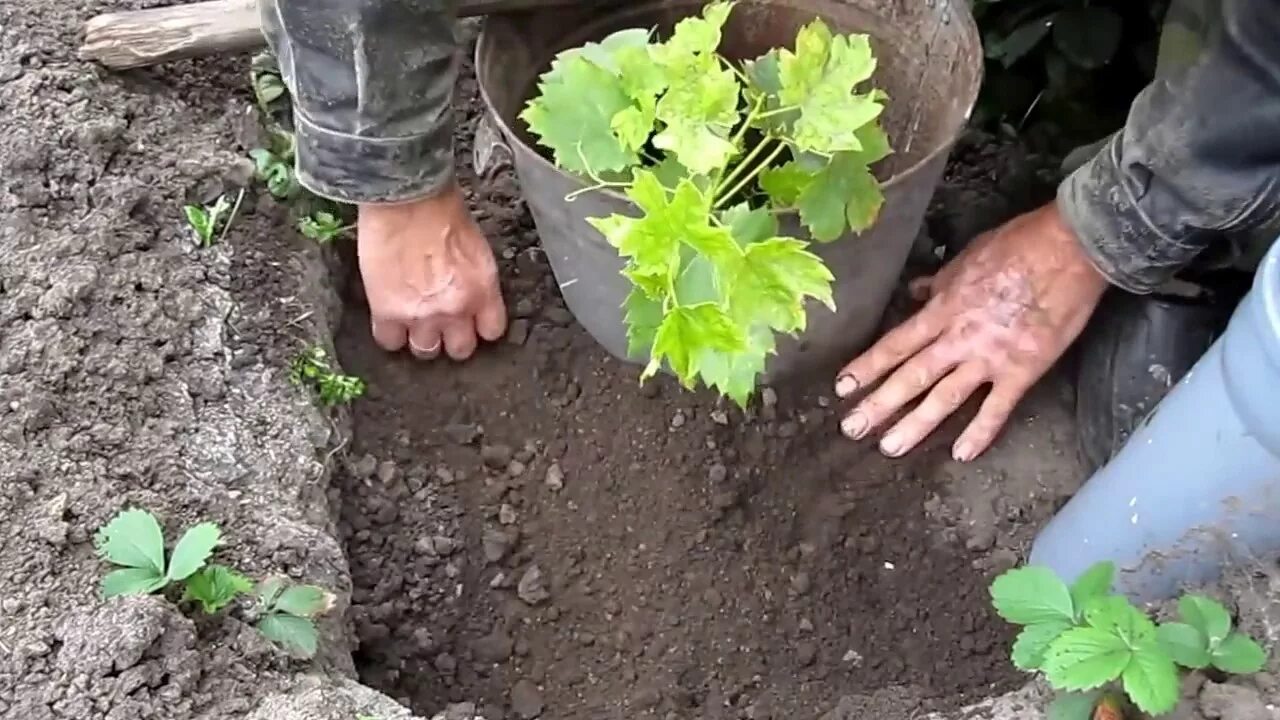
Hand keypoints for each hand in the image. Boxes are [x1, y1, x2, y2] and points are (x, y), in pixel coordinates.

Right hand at [357, 183, 506, 359]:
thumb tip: (466, 293)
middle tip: (440, 323)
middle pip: (460, 350)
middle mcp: (456, 308)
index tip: (470, 322)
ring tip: (412, 320)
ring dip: (420, 338)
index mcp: (483, 290)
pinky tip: (389, 317)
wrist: (406, 197)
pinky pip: (389, 342)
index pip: (492, 331)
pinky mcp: (388, 312)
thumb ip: (474, 279)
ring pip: (425, 351)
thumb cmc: (440, 209)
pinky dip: (389, 334)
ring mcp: (421, 314)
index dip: (478, 328)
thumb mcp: (475, 247)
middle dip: (450, 338)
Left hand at [834, 203, 1108, 460]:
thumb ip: (940, 282)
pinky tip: (962, 455)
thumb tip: (917, 292)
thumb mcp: (968, 257)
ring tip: (889, 447)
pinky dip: (980, 432)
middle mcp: (958, 337)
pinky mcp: (1023, 369)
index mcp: (944, 309)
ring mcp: (989, 356)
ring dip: (915, 424)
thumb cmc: (1020, 245)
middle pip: (911, 376)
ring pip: (944, 397)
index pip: (895, 344)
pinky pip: (997, 407)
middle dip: (878, 404)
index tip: (843, 387)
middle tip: (851, 428)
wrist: (1070, 248)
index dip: (868, 367)